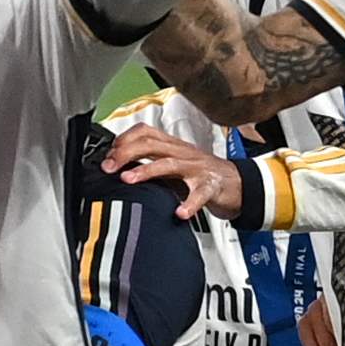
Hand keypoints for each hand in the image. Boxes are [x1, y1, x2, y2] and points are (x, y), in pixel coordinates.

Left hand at [99, 122, 246, 218]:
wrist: (237, 183)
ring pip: (170, 164)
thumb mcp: (172, 164)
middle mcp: (182, 153)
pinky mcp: (211, 186)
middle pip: (151, 145)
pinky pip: (200, 194)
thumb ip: (149, 163)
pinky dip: (189, 204)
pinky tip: (180, 213)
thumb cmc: (201, 173)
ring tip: (129, 180)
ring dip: (147, 170)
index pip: (145, 132)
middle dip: (126, 153)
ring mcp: (197, 169)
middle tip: (109, 168)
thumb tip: (117, 167)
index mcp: (172, 147)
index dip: (124, 140)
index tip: (107, 156)